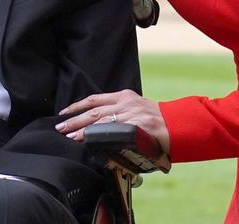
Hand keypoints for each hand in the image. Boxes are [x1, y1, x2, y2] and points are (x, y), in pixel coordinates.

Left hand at [56, 89, 170, 153]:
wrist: (178, 125)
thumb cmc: (158, 120)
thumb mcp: (138, 108)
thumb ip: (121, 112)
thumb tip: (100, 123)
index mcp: (125, 96)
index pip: (95, 99)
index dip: (77, 106)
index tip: (64, 112)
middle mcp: (126, 103)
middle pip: (93, 111)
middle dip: (74, 119)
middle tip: (60, 127)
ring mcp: (131, 115)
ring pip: (100, 122)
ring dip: (82, 130)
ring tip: (70, 136)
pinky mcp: (136, 127)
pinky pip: (114, 132)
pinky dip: (100, 137)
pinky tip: (90, 142)